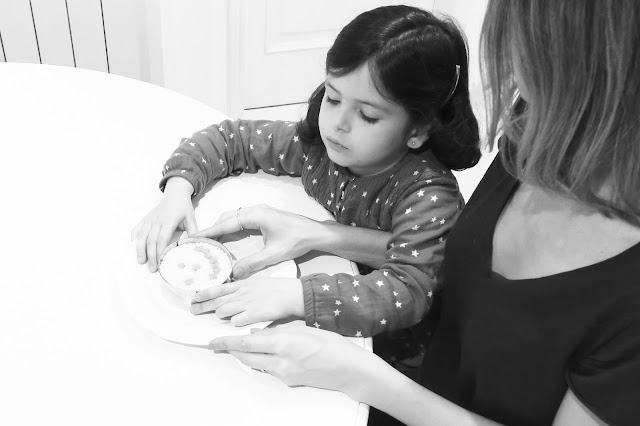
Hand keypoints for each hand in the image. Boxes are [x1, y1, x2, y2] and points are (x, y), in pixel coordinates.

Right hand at [131, 177, 197, 271]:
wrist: (175, 193)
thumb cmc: (184, 207)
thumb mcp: (191, 219)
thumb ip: (193, 232)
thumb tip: (195, 247)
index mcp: (169, 221)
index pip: (162, 238)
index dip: (160, 251)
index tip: (161, 263)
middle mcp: (157, 220)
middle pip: (150, 240)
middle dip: (150, 256)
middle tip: (152, 269)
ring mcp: (149, 219)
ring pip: (141, 236)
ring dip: (140, 250)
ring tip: (140, 262)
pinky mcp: (145, 219)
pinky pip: (137, 229)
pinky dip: (134, 240)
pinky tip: (133, 249)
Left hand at [190, 277, 303, 324]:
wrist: (292, 293)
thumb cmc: (277, 288)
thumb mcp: (257, 282)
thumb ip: (243, 287)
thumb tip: (232, 292)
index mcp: (243, 284)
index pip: (218, 287)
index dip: (204, 293)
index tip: (194, 297)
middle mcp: (242, 293)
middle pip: (217, 300)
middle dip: (202, 306)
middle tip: (193, 311)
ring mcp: (247, 303)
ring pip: (224, 310)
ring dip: (219, 315)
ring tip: (216, 318)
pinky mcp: (254, 314)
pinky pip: (237, 321)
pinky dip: (234, 323)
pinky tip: (235, 323)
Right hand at [193, 204, 323, 278]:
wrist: (315, 233)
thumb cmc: (298, 240)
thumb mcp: (274, 254)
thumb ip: (253, 263)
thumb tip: (234, 272)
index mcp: (256, 215)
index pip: (227, 223)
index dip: (210, 231)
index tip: (195, 237)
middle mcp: (256, 210)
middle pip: (227, 217)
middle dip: (212, 229)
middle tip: (198, 242)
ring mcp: (259, 211)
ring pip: (233, 217)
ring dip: (221, 227)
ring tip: (209, 241)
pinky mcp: (263, 216)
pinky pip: (241, 219)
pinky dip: (230, 227)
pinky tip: (226, 238)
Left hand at [209, 325, 373, 395]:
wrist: (350, 370)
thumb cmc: (333, 345)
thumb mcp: (304, 329)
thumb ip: (278, 331)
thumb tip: (257, 333)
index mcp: (285, 343)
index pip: (247, 344)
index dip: (227, 343)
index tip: (213, 341)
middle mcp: (281, 361)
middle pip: (246, 358)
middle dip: (231, 351)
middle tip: (219, 344)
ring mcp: (285, 374)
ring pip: (256, 364)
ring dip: (247, 356)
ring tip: (241, 346)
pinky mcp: (289, 382)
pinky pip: (269, 369)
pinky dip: (263, 360)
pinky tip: (267, 353)